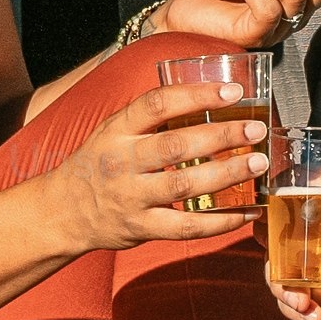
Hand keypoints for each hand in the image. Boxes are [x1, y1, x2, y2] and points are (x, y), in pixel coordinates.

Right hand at [40, 84, 279, 252]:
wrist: (62, 212)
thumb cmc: (98, 164)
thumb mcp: (113, 132)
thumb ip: (150, 118)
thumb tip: (207, 97)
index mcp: (117, 130)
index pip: (157, 105)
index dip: (195, 95)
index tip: (231, 91)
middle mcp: (122, 162)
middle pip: (176, 145)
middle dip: (222, 135)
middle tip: (255, 129)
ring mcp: (131, 197)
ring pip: (184, 184)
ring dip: (227, 174)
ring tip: (257, 165)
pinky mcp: (141, 227)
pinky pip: (186, 226)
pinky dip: (220, 222)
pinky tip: (246, 212)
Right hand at [265, 189, 320, 319]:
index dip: (295, 180)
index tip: (276, 190)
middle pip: (287, 217)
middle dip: (272, 235)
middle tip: (275, 254)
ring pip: (278, 257)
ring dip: (280, 281)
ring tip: (301, 301)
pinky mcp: (314, 290)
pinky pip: (286, 292)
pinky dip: (290, 305)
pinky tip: (312, 314)